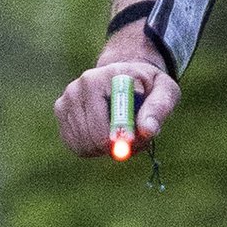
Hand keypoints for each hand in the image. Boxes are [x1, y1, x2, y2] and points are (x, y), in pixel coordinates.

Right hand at [55, 56, 178, 158]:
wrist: (122, 77)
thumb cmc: (147, 86)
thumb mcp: (165, 91)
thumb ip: (159, 108)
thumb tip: (147, 130)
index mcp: (105, 77)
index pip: (106, 118)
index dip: (119, 136)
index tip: (131, 142)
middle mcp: (80, 86)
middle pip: (94, 137)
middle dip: (116, 146)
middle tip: (132, 140)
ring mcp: (66, 99)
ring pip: (84, 145)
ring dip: (106, 149)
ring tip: (121, 134)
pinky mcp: (60, 112)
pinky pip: (76, 146)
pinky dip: (93, 149)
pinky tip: (104, 135)